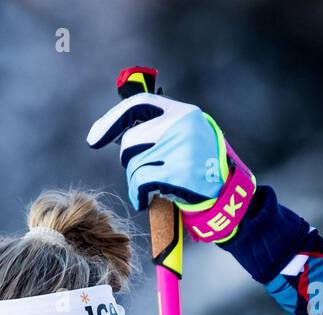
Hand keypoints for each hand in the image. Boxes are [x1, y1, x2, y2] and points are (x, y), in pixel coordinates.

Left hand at [86, 91, 255, 242]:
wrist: (228, 196)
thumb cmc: (201, 169)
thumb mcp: (186, 138)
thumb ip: (159, 130)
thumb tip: (116, 131)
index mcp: (184, 112)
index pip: (139, 104)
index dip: (112, 120)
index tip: (94, 137)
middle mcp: (181, 125)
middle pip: (130, 142)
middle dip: (129, 162)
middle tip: (143, 173)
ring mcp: (180, 148)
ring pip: (133, 165)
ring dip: (135, 182)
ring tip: (151, 189)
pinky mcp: (177, 173)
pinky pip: (140, 183)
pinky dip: (137, 195)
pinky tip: (145, 200)